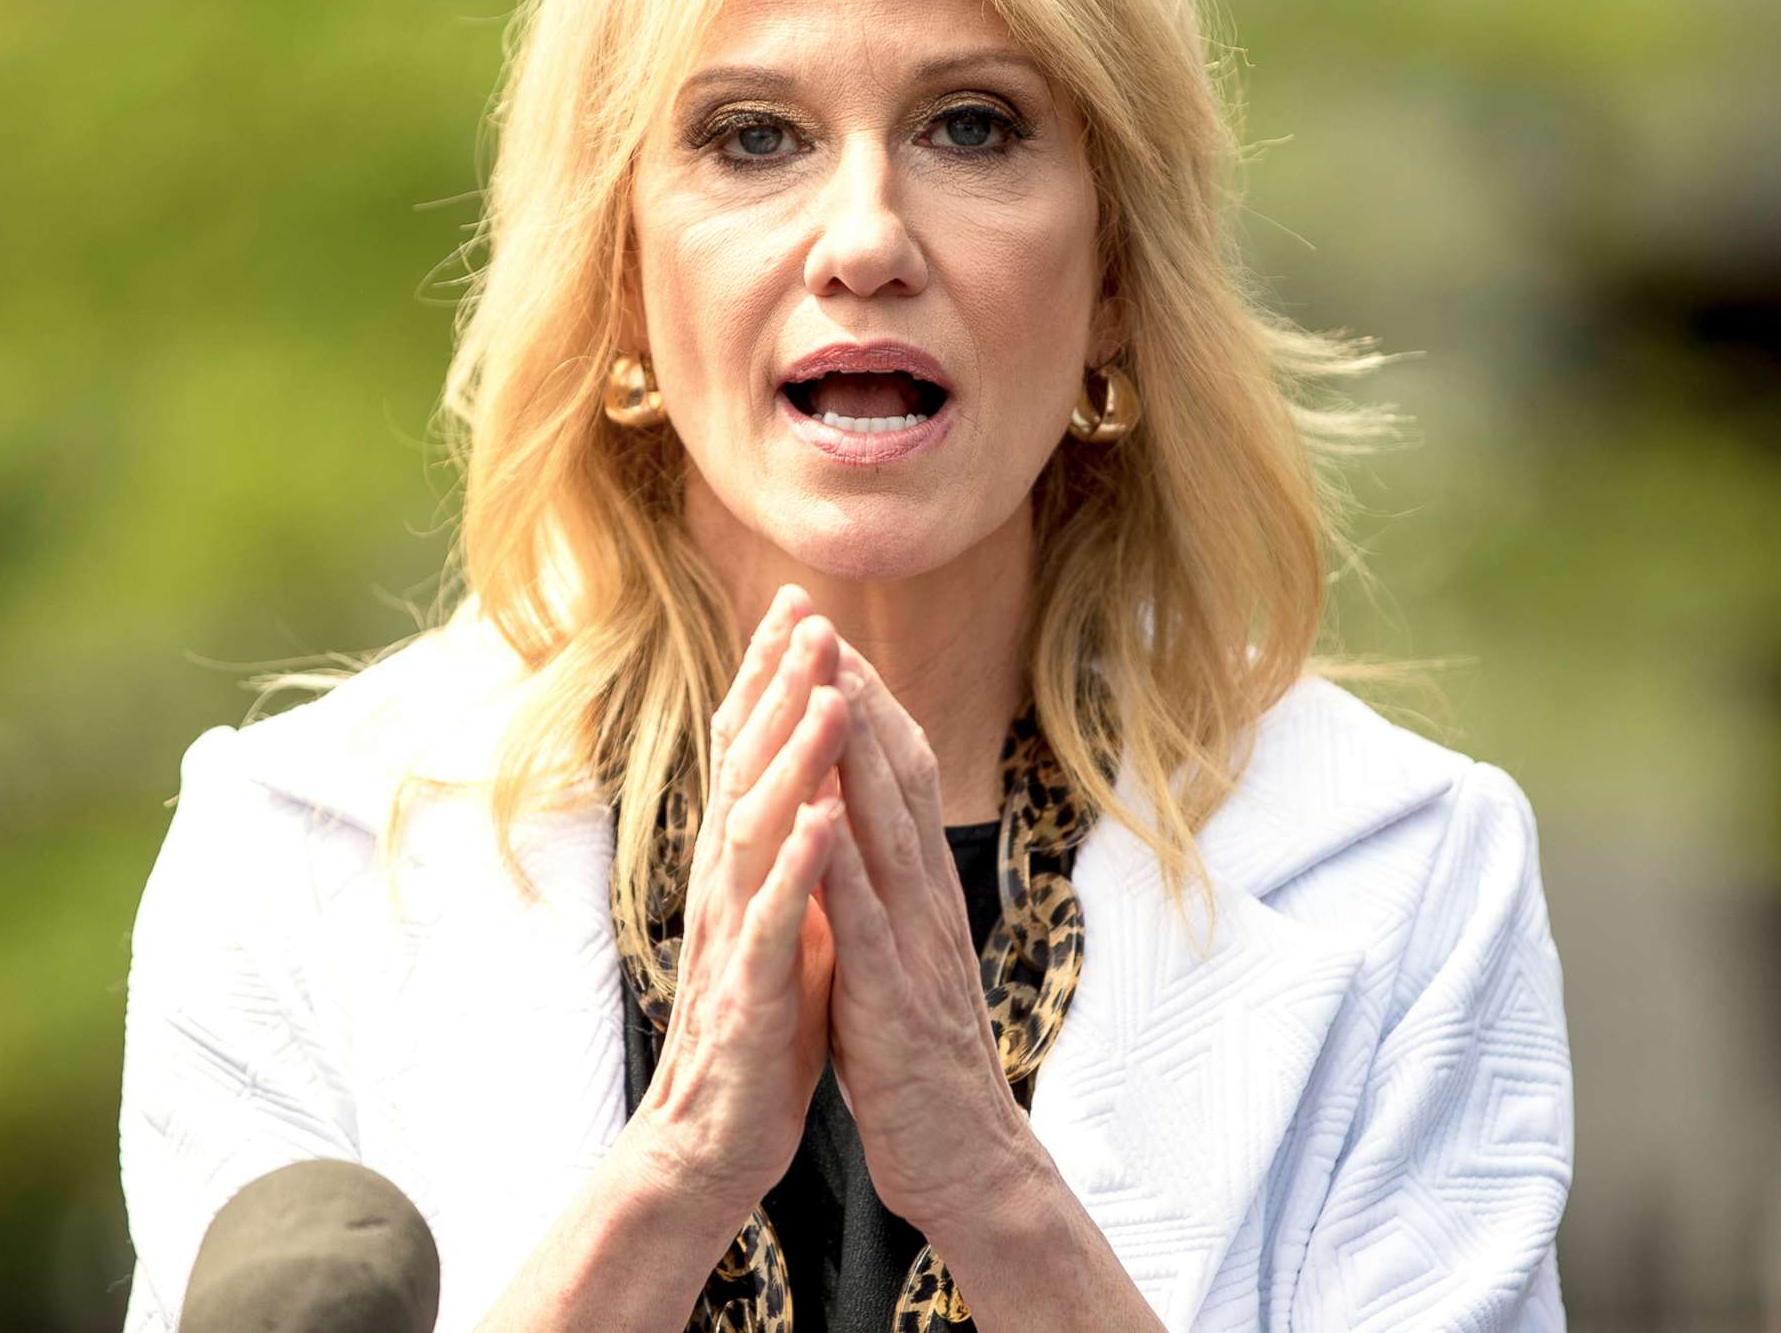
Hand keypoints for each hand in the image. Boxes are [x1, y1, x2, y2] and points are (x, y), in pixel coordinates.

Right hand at [632, 588, 850, 1229]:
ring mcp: (732, 936)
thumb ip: (787, 854)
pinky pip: (775, 920)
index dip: (768, 678)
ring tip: (827, 692)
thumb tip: (815, 786)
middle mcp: (725, 886)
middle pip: (746, 769)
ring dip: (794, 758)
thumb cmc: (756, 1032)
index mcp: (739, 868)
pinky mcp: (749, 993)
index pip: (750, 754)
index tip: (796, 605)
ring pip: (757, 830)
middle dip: (778, 688)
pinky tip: (826, 818)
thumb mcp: (780, 923)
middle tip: (807, 612)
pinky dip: (800, 865)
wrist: (712, 1143)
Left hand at [815, 641, 1032, 1233]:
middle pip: (897, 779)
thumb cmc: (915, 1054)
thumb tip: (847, 814)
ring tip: (824, 683)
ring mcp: (914, 947)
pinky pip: (864, 921)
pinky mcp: (892, 1001)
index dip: (865, 701)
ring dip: (854, 756)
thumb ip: (879, 884)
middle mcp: (926, 900)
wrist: (965, 1156)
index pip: (898, 774)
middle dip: (858, 696)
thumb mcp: (895, 950)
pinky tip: (815, 814)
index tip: (828, 635)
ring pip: (886, 832)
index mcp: (921, 888)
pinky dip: (840, 864)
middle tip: (823, 623)